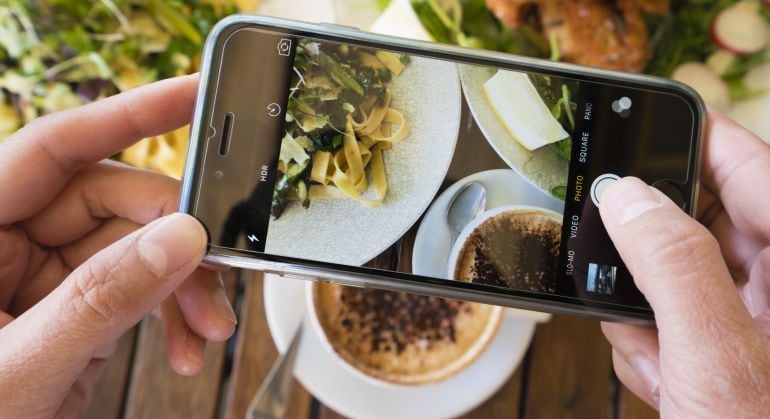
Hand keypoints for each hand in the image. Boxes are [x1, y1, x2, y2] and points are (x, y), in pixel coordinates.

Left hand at [0, 75, 236, 417]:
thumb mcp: (22, 367)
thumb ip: (100, 300)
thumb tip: (178, 239)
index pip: (54, 148)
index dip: (128, 114)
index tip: (194, 95)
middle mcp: (7, 239)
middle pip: (113, 200)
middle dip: (176, 240)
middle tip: (217, 273)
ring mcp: (42, 273)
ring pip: (136, 246)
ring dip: (183, 287)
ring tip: (208, 329)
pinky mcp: (72, 305)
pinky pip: (137, 287)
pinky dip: (171, 313)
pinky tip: (187, 345)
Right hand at [599, 111, 769, 416]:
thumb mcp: (719, 364)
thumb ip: (673, 270)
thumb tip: (626, 200)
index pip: (749, 166)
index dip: (692, 136)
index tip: (636, 124)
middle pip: (700, 224)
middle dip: (650, 257)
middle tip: (624, 280)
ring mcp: (758, 322)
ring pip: (678, 277)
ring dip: (649, 315)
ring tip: (660, 361)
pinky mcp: (732, 352)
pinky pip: (677, 321)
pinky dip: (656, 348)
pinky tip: (665, 382)